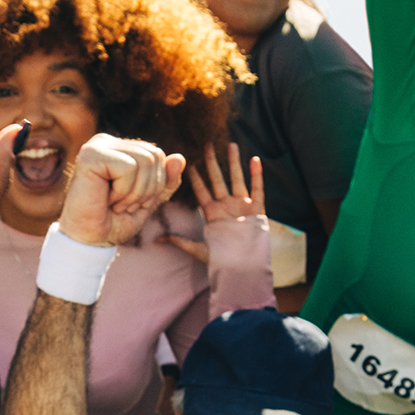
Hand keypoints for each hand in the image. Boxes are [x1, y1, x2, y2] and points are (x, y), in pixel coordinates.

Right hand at [56, 135, 186, 249]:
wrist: (89, 242)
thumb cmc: (113, 222)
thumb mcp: (148, 201)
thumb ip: (166, 181)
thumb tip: (180, 158)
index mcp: (118, 149)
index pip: (157, 155)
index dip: (154, 184)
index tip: (130, 202)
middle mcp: (106, 142)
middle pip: (154, 155)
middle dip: (147, 189)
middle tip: (123, 206)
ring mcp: (97, 146)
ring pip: (145, 160)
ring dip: (135, 193)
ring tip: (115, 204)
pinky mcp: (90, 155)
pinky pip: (129, 167)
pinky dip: (123, 191)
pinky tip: (106, 199)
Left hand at [167, 143, 264, 262]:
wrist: (241, 269)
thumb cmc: (219, 261)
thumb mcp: (196, 249)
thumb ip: (178, 241)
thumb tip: (157, 239)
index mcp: (211, 214)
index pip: (201, 191)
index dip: (195, 178)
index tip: (188, 163)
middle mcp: (226, 207)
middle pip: (218, 180)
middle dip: (212, 163)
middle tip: (207, 145)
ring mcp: (242, 207)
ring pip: (237, 179)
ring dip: (235, 163)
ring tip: (231, 145)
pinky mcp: (257, 210)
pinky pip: (258, 189)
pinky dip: (257, 175)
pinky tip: (254, 160)